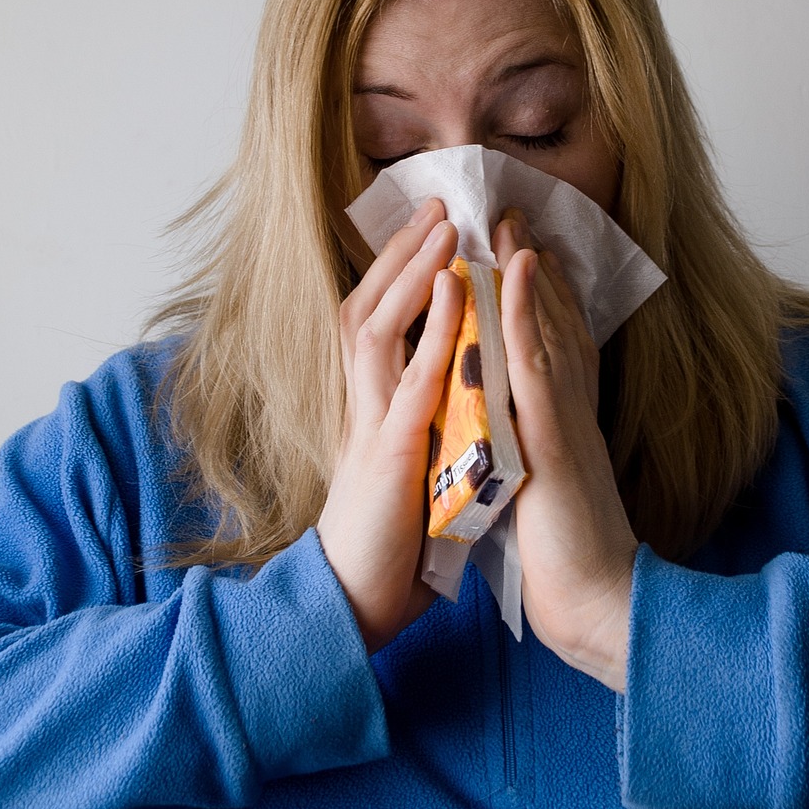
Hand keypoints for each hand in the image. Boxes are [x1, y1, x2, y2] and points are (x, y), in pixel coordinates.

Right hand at [318, 199, 461, 652]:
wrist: (353, 605)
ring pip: (379, 326)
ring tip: (443, 224)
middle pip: (369, 307)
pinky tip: (455, 286)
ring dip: (411, 271)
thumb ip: (419, 423)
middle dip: (400, 253)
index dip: (397, 275)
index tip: (429, 233)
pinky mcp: (391, 452)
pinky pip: (411, 376)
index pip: (376, 323)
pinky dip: (433, 326)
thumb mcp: (405, 465)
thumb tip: (450, 391)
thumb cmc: (388, 542)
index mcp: (370, 406)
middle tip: (437, 203)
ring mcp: (371, 423)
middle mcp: (363, 404)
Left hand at [493, 212, 636, 691]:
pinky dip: (526, 310)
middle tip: (514, 214)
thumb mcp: (548, 484)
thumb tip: (515, 432)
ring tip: (509, 220)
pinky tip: (517, 270)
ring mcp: (563, 416)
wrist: (600, 604)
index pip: (554, 343)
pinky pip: (536, 360)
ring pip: (545, 329)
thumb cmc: (567, 555)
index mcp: (564, 420)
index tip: (523, 251)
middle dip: (532, 267)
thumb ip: (537, 448)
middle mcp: (570, 408)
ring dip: (528, 272)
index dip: (540, 296)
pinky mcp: (552, 435)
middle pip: (553, 323)